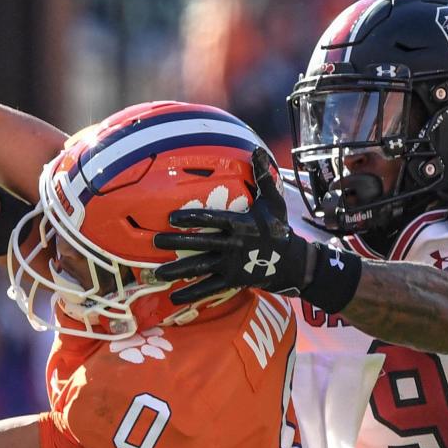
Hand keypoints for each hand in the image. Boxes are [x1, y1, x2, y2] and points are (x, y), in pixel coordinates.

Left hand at [154, 148, 313, 303]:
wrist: (293, 263)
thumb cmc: (277, 229)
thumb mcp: (273, 202)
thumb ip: (262, 178)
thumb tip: (256, 149)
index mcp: (241, 225)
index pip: (213, 220)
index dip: (192, 219)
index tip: (171, 218)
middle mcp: (234, 246)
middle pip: (201, 244)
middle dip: (177, 244)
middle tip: (154, 242)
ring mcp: (232, 266)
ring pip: (201, 268)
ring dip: (179, 271)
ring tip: (158, 274)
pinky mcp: (232, 282)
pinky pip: (209, 289)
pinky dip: (192, 294)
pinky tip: (174, 298)